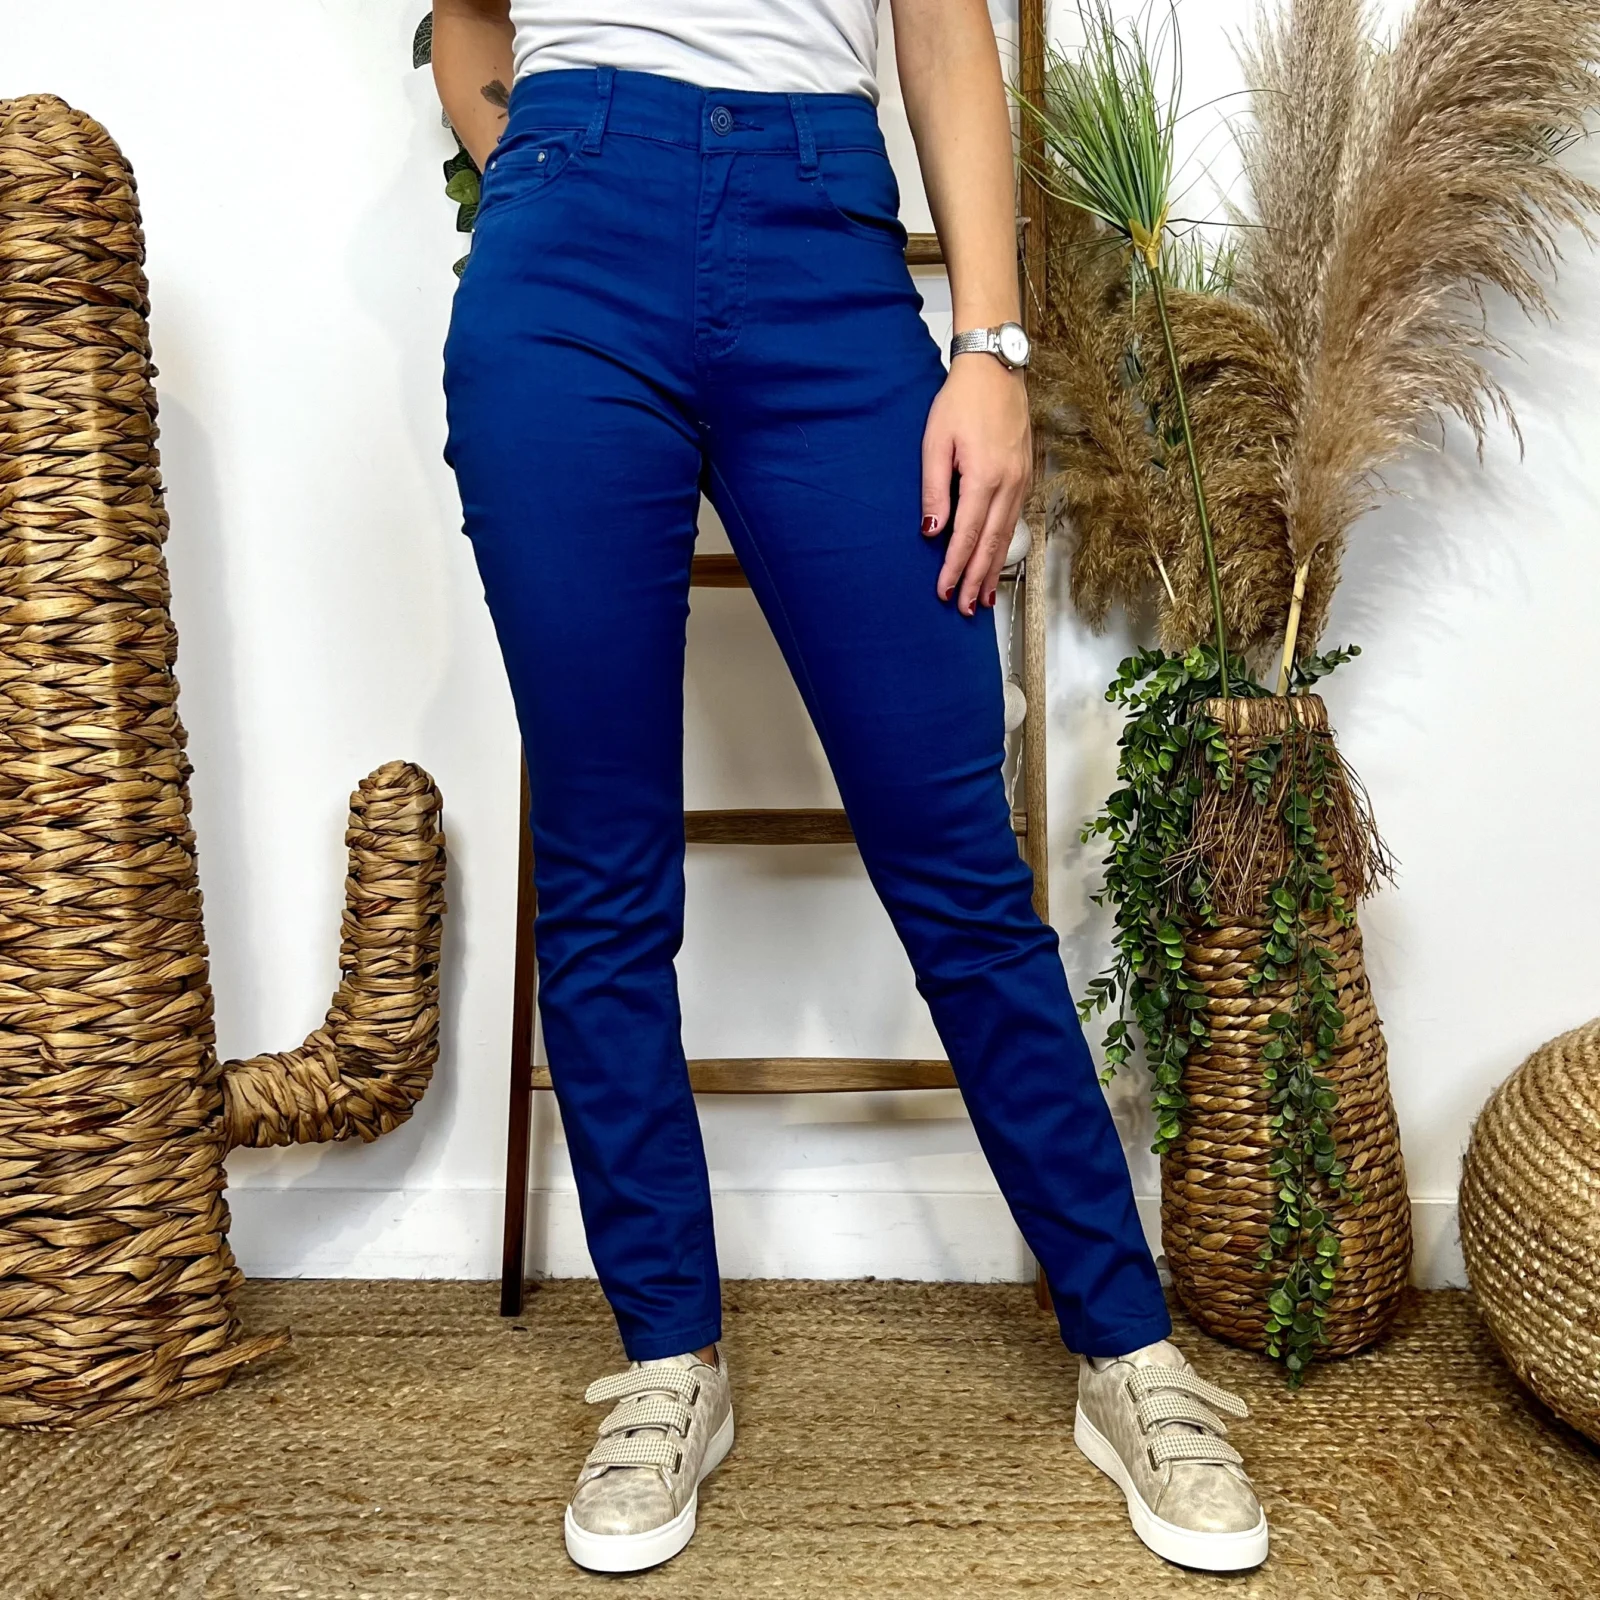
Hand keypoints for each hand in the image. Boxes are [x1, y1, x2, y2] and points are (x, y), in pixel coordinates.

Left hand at [920, 353, 1031, 615]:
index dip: (954, 568)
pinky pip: (1015, 520)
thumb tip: (932, 532)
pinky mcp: (1026, 475)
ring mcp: (1021, 481)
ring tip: (982, 597)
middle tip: (964, 609)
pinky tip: (997, 560)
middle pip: (991, 545)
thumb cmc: (961, 401)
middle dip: (976, 580)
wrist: (997, 369)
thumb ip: (935, 490)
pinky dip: (1004, 545)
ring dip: (993, 570)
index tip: (943, 592)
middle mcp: (1008, 485)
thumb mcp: (936, 443)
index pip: (966, 536)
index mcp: (984, 478)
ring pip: (1006, 536)